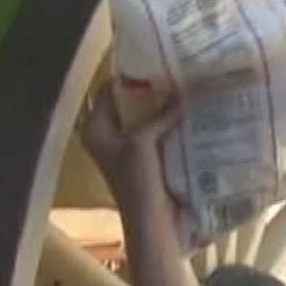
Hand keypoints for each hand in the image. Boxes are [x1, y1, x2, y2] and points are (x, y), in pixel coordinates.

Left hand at [82, 80, 182, 220]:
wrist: (153, 224)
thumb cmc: (137, 182)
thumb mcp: (142, 142)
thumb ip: (158, 115)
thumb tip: (181, 93)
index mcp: (95, 130)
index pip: (108, 91)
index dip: (128, 76)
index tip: (154, 61)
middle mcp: (108, 136)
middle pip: (128, 104)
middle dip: (150, 91)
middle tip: (175, 72)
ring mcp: (128, 149)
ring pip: (146, 119)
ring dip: (163, 107)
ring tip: (186, 88)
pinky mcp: (148, 160)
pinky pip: (158, 134)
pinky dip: (171, 124)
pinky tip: (190, 112)